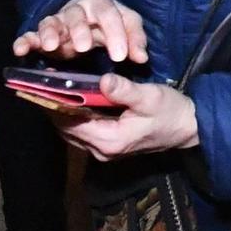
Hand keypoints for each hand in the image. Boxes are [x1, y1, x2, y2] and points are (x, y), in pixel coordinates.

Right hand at [13, 0, 149, 63]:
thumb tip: (141, 58)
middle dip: (79, 30)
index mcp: (101, 3)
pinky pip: (31, 35)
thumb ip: (136, 40)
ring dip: (50, 33)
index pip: (109, 14)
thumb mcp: (128, 26)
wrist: (87, 20)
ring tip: (51, 46)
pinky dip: (25, 41)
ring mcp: (58, 20)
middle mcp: (77, 8)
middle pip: (76, 15)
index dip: (116, 35)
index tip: (120, 57)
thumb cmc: (110, 23)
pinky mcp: (43, 34)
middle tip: (83, 48)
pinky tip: (20, 49)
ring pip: (51, 22)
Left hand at [55, 75, 198, 159]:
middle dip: (54, 106)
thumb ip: (124, 90)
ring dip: (62, 111)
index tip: (42, 83)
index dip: (54, 103)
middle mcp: (100, 150)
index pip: (70, 121)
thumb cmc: (170, 111)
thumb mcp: (150, 97)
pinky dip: (73, 116)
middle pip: (65, 128)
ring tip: (53, 87)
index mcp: (108, 139)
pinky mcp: (107, 146)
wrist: (187, 128)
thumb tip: (103, 80)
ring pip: (71, 131)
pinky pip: (81, 131)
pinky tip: (72, 99)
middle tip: (44, 81)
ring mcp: (103, 151)